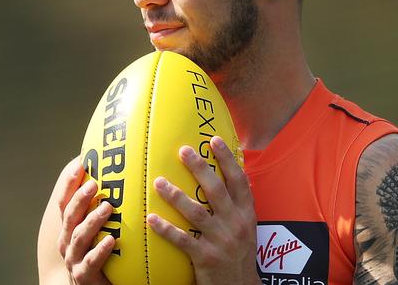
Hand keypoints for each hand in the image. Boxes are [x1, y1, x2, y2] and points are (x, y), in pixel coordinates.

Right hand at [56, 160, 114, 284]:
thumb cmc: (99, 252)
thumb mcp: (97, 227)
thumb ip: (102, 204)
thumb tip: (116, 172)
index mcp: (69, 227)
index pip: (64, 201)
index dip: (69, 182)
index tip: (79, 163)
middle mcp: (67, 241)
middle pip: (69, 216)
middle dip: (79, 198)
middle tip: (94, 183)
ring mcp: (73, 259)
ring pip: (79, 237)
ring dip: (92, 220)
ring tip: (108, 207)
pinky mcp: (83, 276)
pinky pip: (90, 263)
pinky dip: (100, 251)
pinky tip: (111, 240)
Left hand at [146, 136, 260, 284]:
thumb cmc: (239, 253)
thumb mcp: (247, 226)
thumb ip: (238, 203)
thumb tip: (232, 174)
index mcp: (247, 213)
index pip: (239, 181)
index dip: (227, 159)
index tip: (214, 140)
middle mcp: (236, 224)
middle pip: (216, 190)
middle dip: (200, 168)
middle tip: (183, 150)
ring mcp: (221, 241)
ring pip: (197, 213)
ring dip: (176, 196)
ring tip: (158, 182)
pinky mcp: (206, 258)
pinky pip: (183, 240)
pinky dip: (166, 229)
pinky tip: (151, 219)